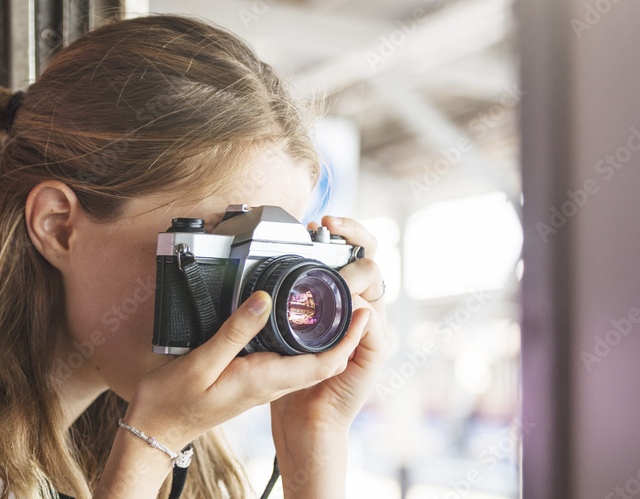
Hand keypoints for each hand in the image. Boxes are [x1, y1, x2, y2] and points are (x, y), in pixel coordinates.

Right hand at [122, 289, 365, 452]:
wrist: (157, 429)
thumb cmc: (174, 401)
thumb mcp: (202, 362)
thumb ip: (235, 332)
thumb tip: (264, 300)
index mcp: (265, 379)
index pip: (323, 362)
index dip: (348, 339)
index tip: (364, 311)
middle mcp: (270, 383)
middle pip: (321, 359)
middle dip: (343, 332)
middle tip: (353, 296)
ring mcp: (262, 383)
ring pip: (306, 359)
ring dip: (324, 335)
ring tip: (333, 303)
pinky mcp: (251, 379)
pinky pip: (287, 359)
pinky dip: (299, 339)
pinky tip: (293, 321)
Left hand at [271, 215, 390, 434]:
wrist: (304, 420)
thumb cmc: (290, 375)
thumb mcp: (278, 329)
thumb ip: (278, 302)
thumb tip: (262, 268)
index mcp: (340, 299)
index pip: (354, 253)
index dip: (345, 231)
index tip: (322, 219)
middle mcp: (361, 308)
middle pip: (371, 260)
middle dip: (355, 238)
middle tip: (331, 228)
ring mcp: (372, 329)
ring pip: (376, 286)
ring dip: (355, 273)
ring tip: (333, 266)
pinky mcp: (374, 353)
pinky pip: (375, 327)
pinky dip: (363, 314)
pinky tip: (350, 306)